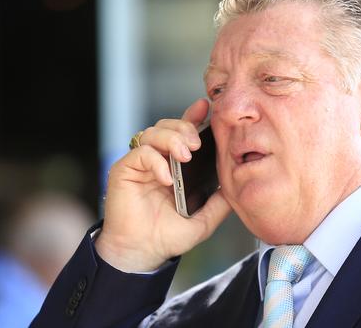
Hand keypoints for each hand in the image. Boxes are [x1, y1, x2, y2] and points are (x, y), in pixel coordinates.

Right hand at [95, 99, 231, 271]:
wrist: (143, 254)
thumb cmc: (168, 237)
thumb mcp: (203, 220)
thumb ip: (220, 202)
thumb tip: (237, 185)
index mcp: (174, 165)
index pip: (183, 133)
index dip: (193, 116)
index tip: (206, 107)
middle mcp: (156, 160)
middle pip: (167, 125)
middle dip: (184, 127)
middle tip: (197, 145)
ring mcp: (139, 164)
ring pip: (152, 132)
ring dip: (171, 139)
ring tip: (185, 157)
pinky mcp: (123, 170)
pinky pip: (140, 152)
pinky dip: (156, 161)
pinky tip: (167, 178)